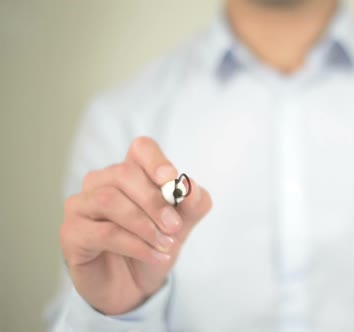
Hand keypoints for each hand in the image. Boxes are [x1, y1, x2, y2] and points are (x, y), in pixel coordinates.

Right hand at [60, 137, 211, 314]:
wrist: (135, 286)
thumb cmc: (154, 245)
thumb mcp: (182, 225)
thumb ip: (192, 204)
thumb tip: (190, 187)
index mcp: (131, 173)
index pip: (141, 149)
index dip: (156, 160)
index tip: (171, 179)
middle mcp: (101, 182)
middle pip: (124, 173)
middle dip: (155, 201)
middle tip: (175, 227)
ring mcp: (82, 205)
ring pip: (109, 200)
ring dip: (144, 225)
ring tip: (166, 244)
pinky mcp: (71, 232)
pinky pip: (104, 232)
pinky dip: (135, 245)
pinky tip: (155, 255)